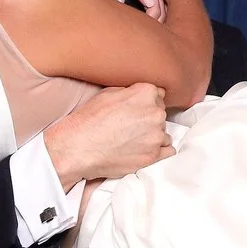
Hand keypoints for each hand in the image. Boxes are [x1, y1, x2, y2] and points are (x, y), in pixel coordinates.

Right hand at [41, 83, 174, 186]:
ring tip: (132, 139)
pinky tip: (142, 149)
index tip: (137, 108)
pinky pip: (167, 150)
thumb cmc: (88, 119)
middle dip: (148, 117)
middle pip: (160, 113)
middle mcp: (156, 113)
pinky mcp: (154, 155)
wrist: (79, 147)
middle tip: (130, 124)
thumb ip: (131, 92)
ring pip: (163, 132)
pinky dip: (157, 150)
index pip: (157, 94)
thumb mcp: (107, 93)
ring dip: (152, 135)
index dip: (145, 101)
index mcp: (146, 93)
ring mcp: (156, 135)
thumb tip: (140, 95)